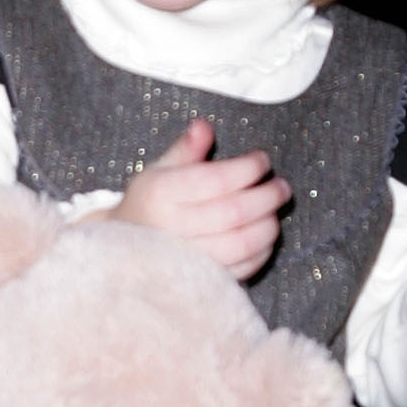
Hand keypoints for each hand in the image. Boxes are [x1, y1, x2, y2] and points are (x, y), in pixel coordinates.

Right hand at [112, 117, 289, 280]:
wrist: (124, 251)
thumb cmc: (149, 205)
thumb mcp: (159, 171)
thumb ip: (185, 149)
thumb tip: (204, 126)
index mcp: (161, 194)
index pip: (216, 179)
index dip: (248, 168)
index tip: (262, 160)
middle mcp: (172, 228)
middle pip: (234, 211)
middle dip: (267, 196)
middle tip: (281, 186)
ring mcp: (187, 259)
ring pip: (242, 243)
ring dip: (268, 225)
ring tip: (274, 211)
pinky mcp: (200, 280)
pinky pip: (242, 269)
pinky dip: (261, 252)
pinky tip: (263, 236)